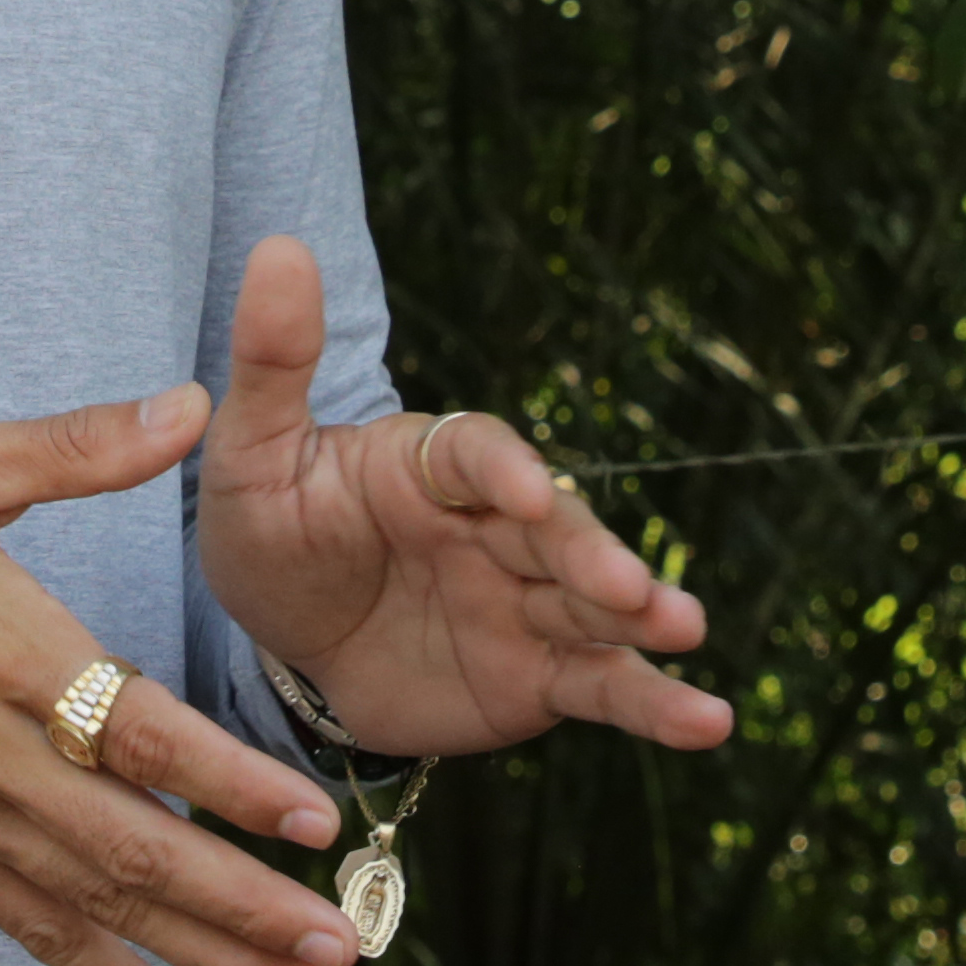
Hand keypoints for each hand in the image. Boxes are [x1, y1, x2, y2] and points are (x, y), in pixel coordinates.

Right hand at [0, 384, 363, 965]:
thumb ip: (76, 446)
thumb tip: (192, 404)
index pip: (134, 730)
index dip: (228, 783)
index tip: (313, 821)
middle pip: (132, 846)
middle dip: (245, 906)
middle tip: (344, 946)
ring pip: (97, 904)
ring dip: (206, 955)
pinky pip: (30, 928)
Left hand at [194, 239, 735, 766]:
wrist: (291, 650)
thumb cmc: (275, 534)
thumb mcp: (254, 457)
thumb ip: (274, 361)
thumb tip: (279, 244)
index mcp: (435, 465)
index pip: (479, 456)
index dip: (507, 472)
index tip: (526, 497)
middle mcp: (499, 526)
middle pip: (558, 533)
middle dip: (594, 557)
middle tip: (629, 587)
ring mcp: (529, 601)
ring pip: (597, 605)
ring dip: (647, 615)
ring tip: (686, 627)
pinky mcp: (543, 675)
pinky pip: (605, 686)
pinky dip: (659, 705)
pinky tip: (711, 721)